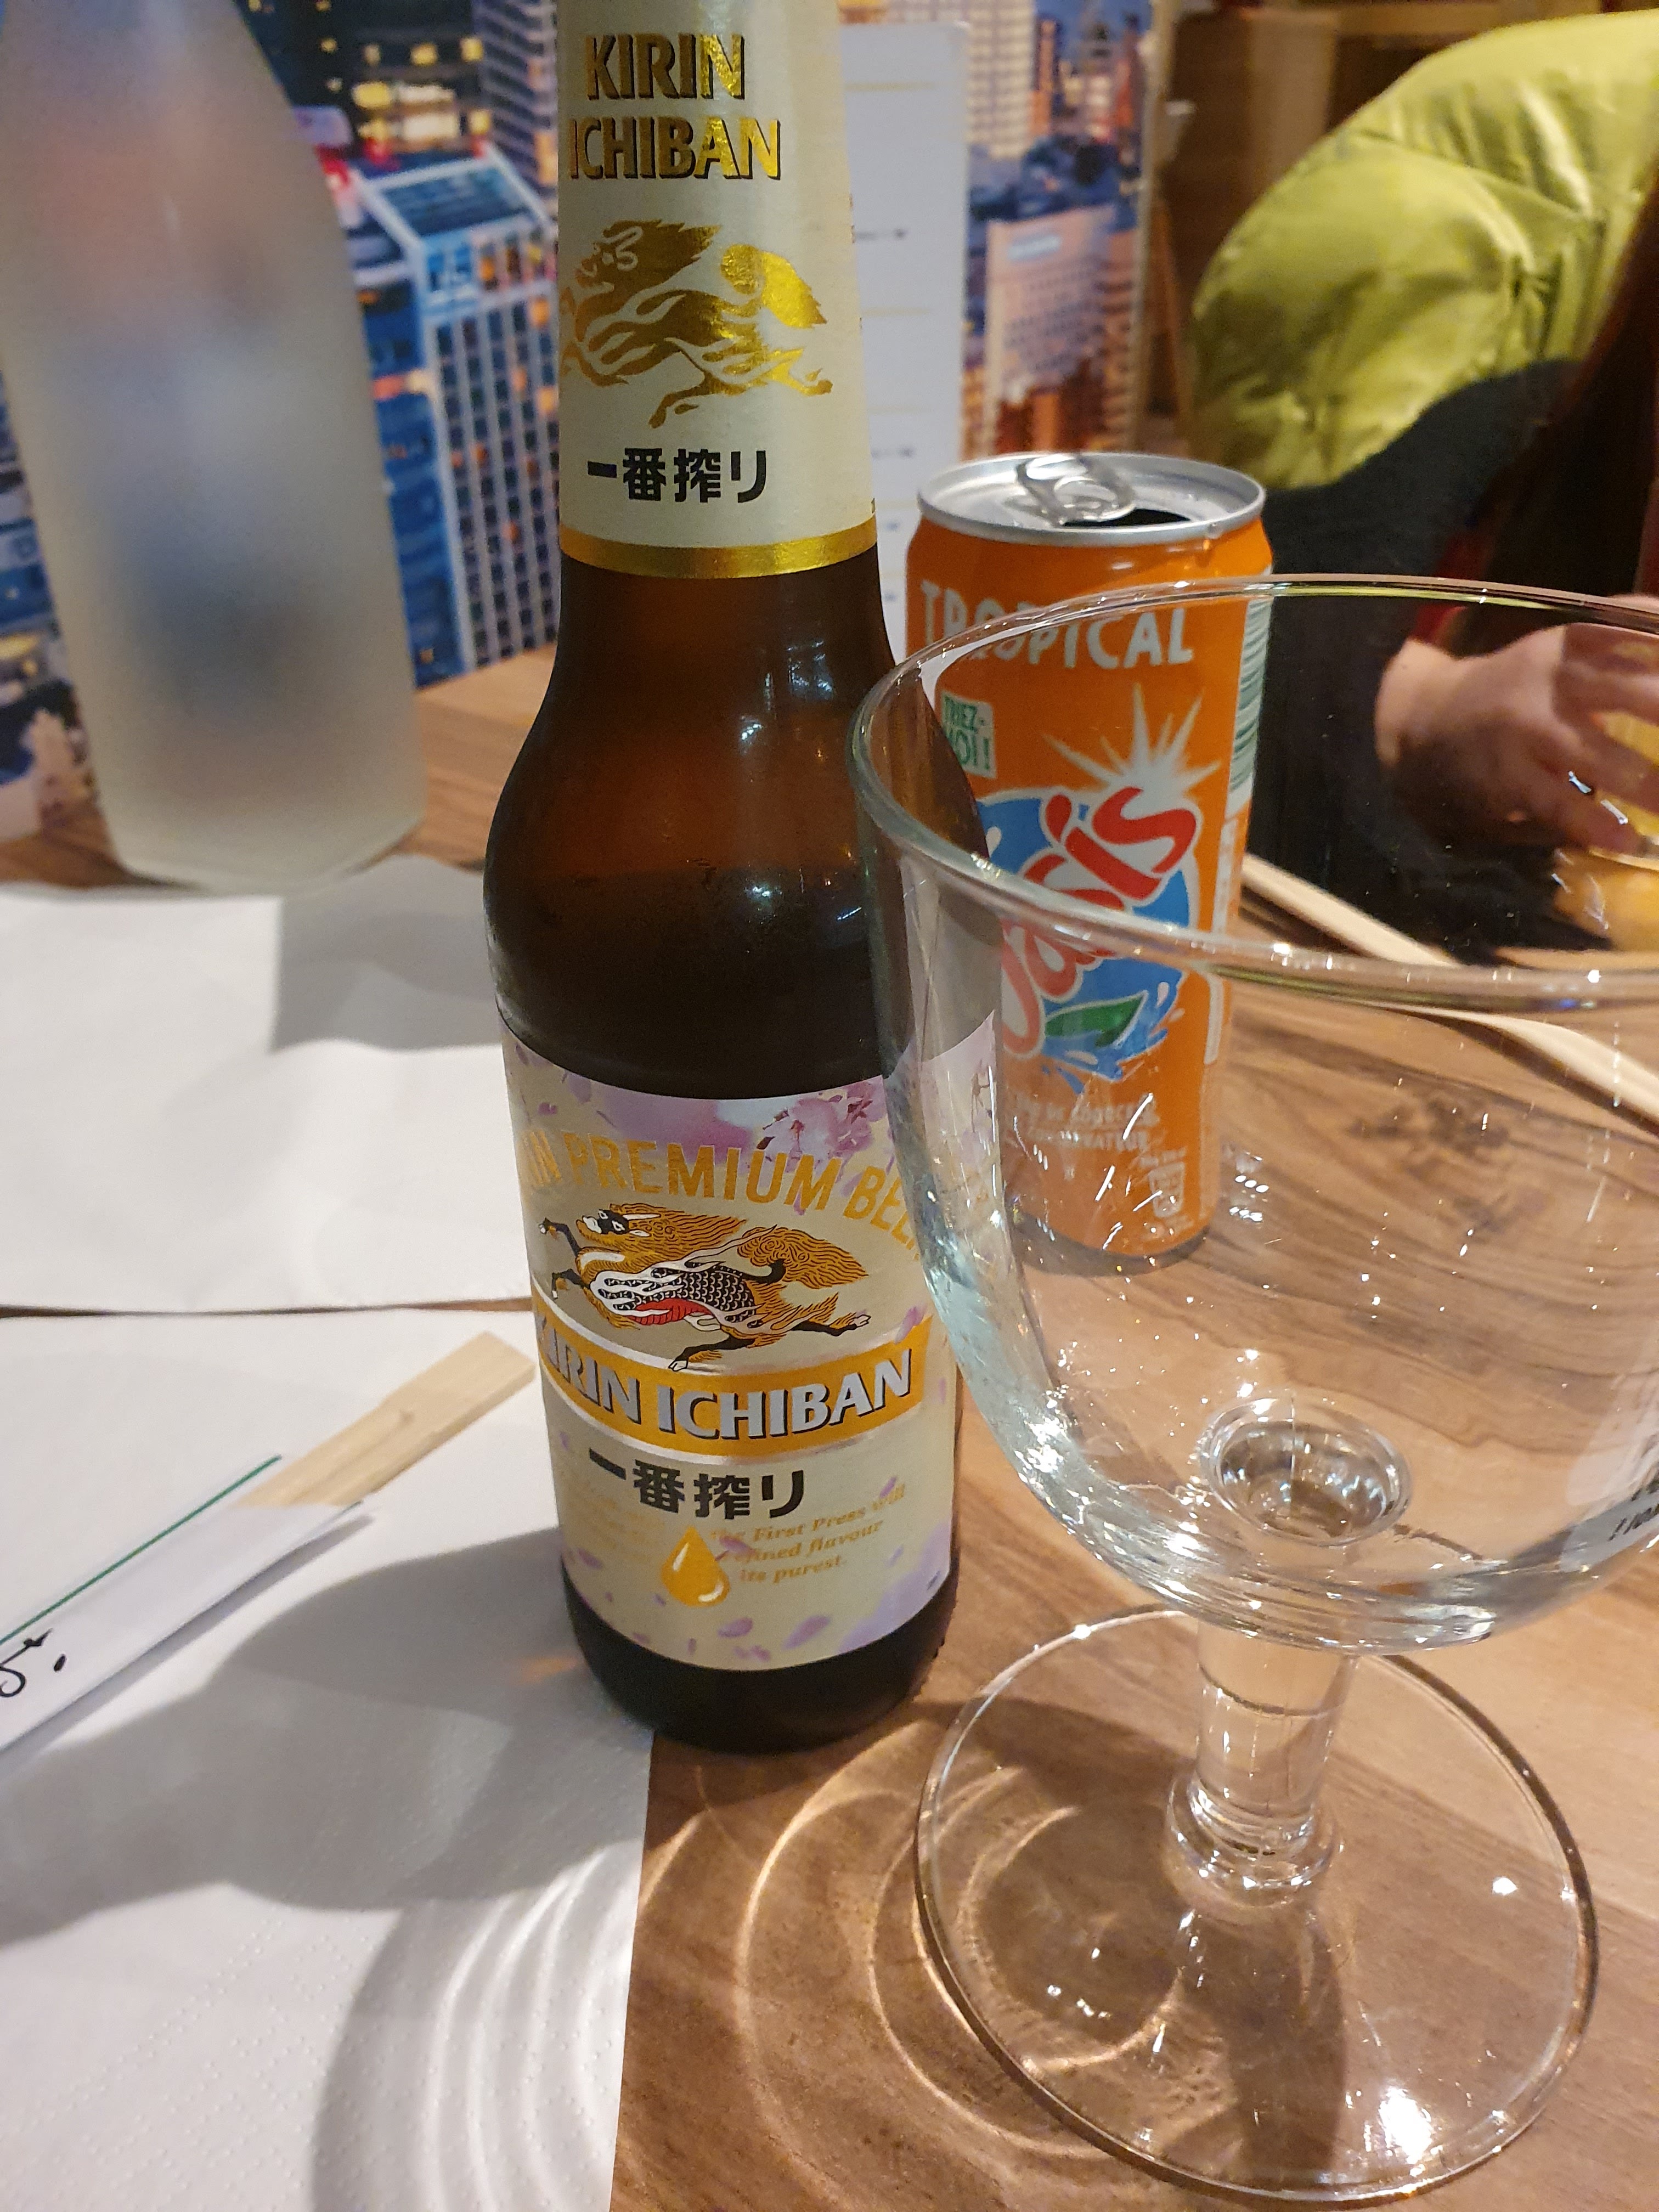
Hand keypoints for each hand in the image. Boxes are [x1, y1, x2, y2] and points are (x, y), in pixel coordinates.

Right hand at [1375, 612, 1658, 851]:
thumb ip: (1619, 645)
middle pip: (1625, 689)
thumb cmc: (1516, 686)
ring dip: (1642, 780)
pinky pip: (1556, 803)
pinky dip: (1594, 824)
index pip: (1630, 631)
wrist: (1428, 717)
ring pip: (1593, 753)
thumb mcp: (1560, 652)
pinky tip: (1626, 840)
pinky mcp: (1506, 776)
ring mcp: (1526, 729)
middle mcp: (1549, 680)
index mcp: (1569, 644)